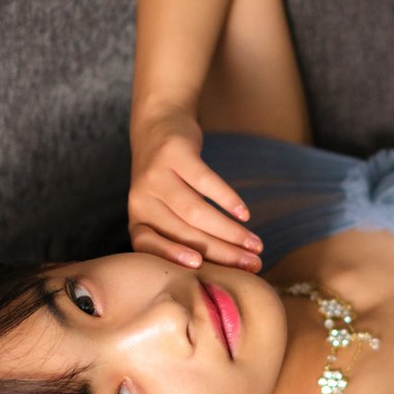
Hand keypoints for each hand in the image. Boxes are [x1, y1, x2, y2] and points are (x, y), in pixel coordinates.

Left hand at [128, 110, 262, 270]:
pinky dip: (227, 199)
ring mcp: (156, 174)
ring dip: (230, 231)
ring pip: (196, 212)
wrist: (159, 125)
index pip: (149, 246)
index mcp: (138, 218)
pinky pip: (204, 181)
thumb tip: (224, 268)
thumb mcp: (164, 207)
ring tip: (256, 244)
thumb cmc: (169, 178)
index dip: (172, 257)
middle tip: (253, 264)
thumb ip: (181, 233)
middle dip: (222, 253)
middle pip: (184, 233)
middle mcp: (141, 199)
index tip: (200, 269)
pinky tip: (244, 214)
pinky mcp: (174, 153)